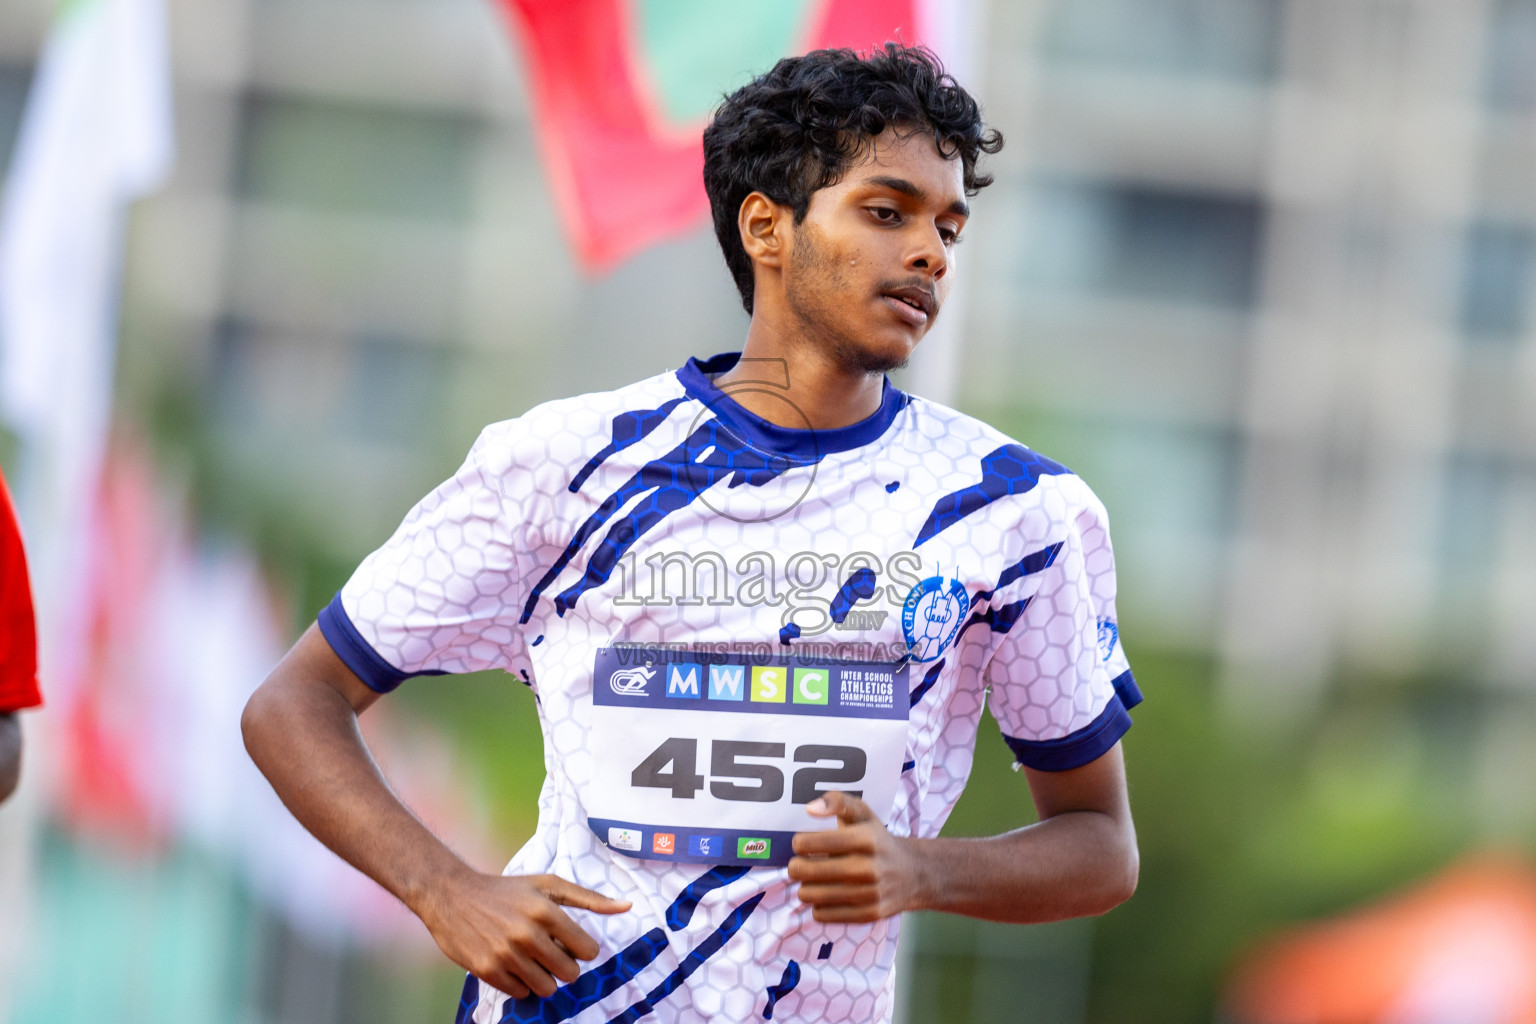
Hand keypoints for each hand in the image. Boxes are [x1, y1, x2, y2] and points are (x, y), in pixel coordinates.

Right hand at [417, 869, 630, 998]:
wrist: (452, 895)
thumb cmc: (506, 890)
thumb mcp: (547, 884)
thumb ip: (589, 899)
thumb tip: (627, 907)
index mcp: (546, 910)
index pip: (587, 950)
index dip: (582, 949)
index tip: (571, 944)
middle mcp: (527, 933)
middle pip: (570, 973)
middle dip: (565, 966)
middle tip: (551, 953)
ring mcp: (506, 954)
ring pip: (547, 988)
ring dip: (543, 977)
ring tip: (531, 959)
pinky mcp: (487, 970)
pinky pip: (520, 993)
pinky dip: (520, 983)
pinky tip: (512, 964)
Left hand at [788, 791, 922, 922]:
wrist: (913, 874)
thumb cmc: (878, 840)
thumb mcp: (863, 813)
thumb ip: (836, 802)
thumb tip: (810, 809)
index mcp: (865, 838)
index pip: (810, 842)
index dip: (799, 843)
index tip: (802, 844)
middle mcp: (868, 867)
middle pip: (805, 871)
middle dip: (796, 867)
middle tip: (800, 864)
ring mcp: (869, 894)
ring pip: (810, 895)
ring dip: (805, 887)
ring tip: (813, 880)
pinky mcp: (868, 914)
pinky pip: (822, 914)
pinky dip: (818, 905)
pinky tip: (827, 895)